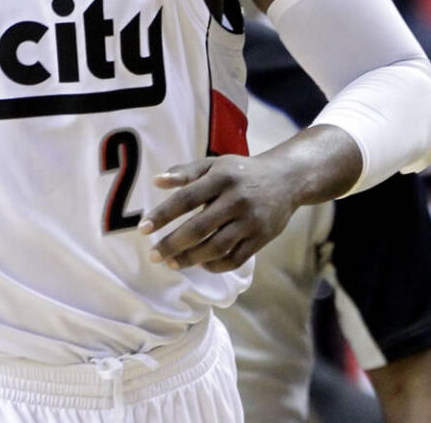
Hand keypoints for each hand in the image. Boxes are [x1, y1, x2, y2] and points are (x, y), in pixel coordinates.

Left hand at [138, 154, 298, 272]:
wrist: (286, 179)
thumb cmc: (241, 171)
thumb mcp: (215, 164)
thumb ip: (185, 172)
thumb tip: (156, 181)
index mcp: (221, 178)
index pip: (186, 199)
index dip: (163, 214)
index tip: (143, 228)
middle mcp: (236, 200)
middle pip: (199, 228)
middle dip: (172, 244)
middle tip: (153, 255)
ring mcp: (251, 221)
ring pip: (216, 247)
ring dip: (191, 259)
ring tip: (172, 263)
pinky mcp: (262, 238)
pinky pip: (235, 259)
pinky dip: (215, 265)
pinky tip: (200, 264)